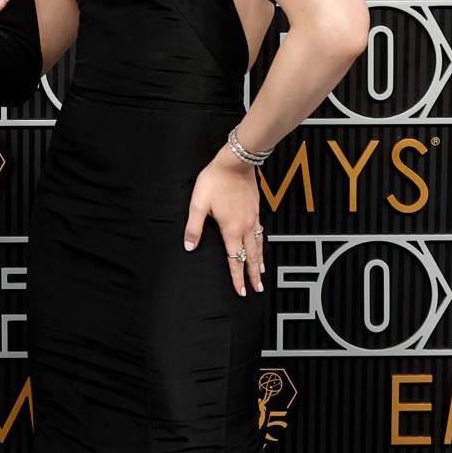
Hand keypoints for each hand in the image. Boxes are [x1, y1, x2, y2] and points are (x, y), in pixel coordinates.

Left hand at [183, 150, 264, 296]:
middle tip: (256, 289)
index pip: (235, 259)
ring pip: (258, 245)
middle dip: (253, 274)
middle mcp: (245, 227)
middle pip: (251, 256)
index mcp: (231, 229)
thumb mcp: (198, 204)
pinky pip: (260, 232)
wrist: (235, 162)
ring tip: (261, 272)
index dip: (237, 277)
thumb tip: (189, 246)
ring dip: (259, 261)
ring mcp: (253, 218)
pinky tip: (261, 245)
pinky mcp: (256, 209)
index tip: (241, 290)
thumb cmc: (215, 180)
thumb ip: (194, 228)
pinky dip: (261, 244)